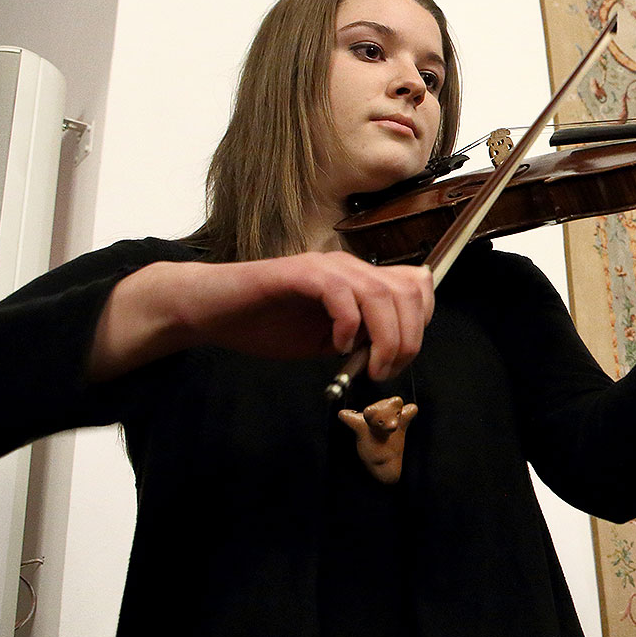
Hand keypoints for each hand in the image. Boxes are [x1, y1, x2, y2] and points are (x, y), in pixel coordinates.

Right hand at [93, 252, 434, 382]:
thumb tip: (392, 353)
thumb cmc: (266, 324)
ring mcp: (324, 267)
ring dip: (385, 336)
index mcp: (359, 280)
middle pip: (406, 290)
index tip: (404, 356)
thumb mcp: (327, 339)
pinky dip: (347, 323)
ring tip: (370, 366)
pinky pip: (340, 292)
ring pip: (380, 292)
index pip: (415, 284)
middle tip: (386, 370)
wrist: (212, 311)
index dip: (422, 320)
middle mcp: (348, 266)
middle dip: (408, 337)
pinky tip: (336, 346)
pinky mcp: (298, 273)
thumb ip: (360, 340)